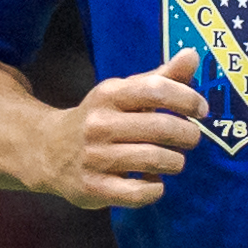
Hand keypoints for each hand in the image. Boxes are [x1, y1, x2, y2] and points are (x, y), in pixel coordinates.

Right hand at [38, 44, 207, 208]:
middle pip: (162, 127)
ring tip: (172, 160)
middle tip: (191, 139)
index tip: (201, 110)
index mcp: (109, 94)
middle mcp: (99, 124)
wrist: (47, 151)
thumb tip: (192, 55)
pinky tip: (152, 182)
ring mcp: (94, 158)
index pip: (156, 89)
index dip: (187, 99)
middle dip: (188, 135)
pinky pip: (140, 193)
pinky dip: (155, 189)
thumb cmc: (100, 119)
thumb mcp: (124, 94)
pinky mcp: (93, 188)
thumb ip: (161, 78)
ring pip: (155, 160)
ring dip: (175, 162)